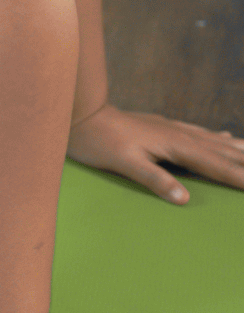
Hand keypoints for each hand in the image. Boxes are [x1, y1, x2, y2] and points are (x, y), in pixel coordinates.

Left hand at [68, 103, 243, 203]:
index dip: (241, 177)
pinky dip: (219, 139)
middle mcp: (181, 136)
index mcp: (176, 147)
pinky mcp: (165, 127)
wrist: (83, 114)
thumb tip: (183, 199)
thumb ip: (154, 179)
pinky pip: (201, 134)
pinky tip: (225, 138)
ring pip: (216, 142)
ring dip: (240, 150)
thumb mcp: (124, 164)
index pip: (217, 166)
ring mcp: (174, 129)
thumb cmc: (99, 142)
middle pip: (224, 152)